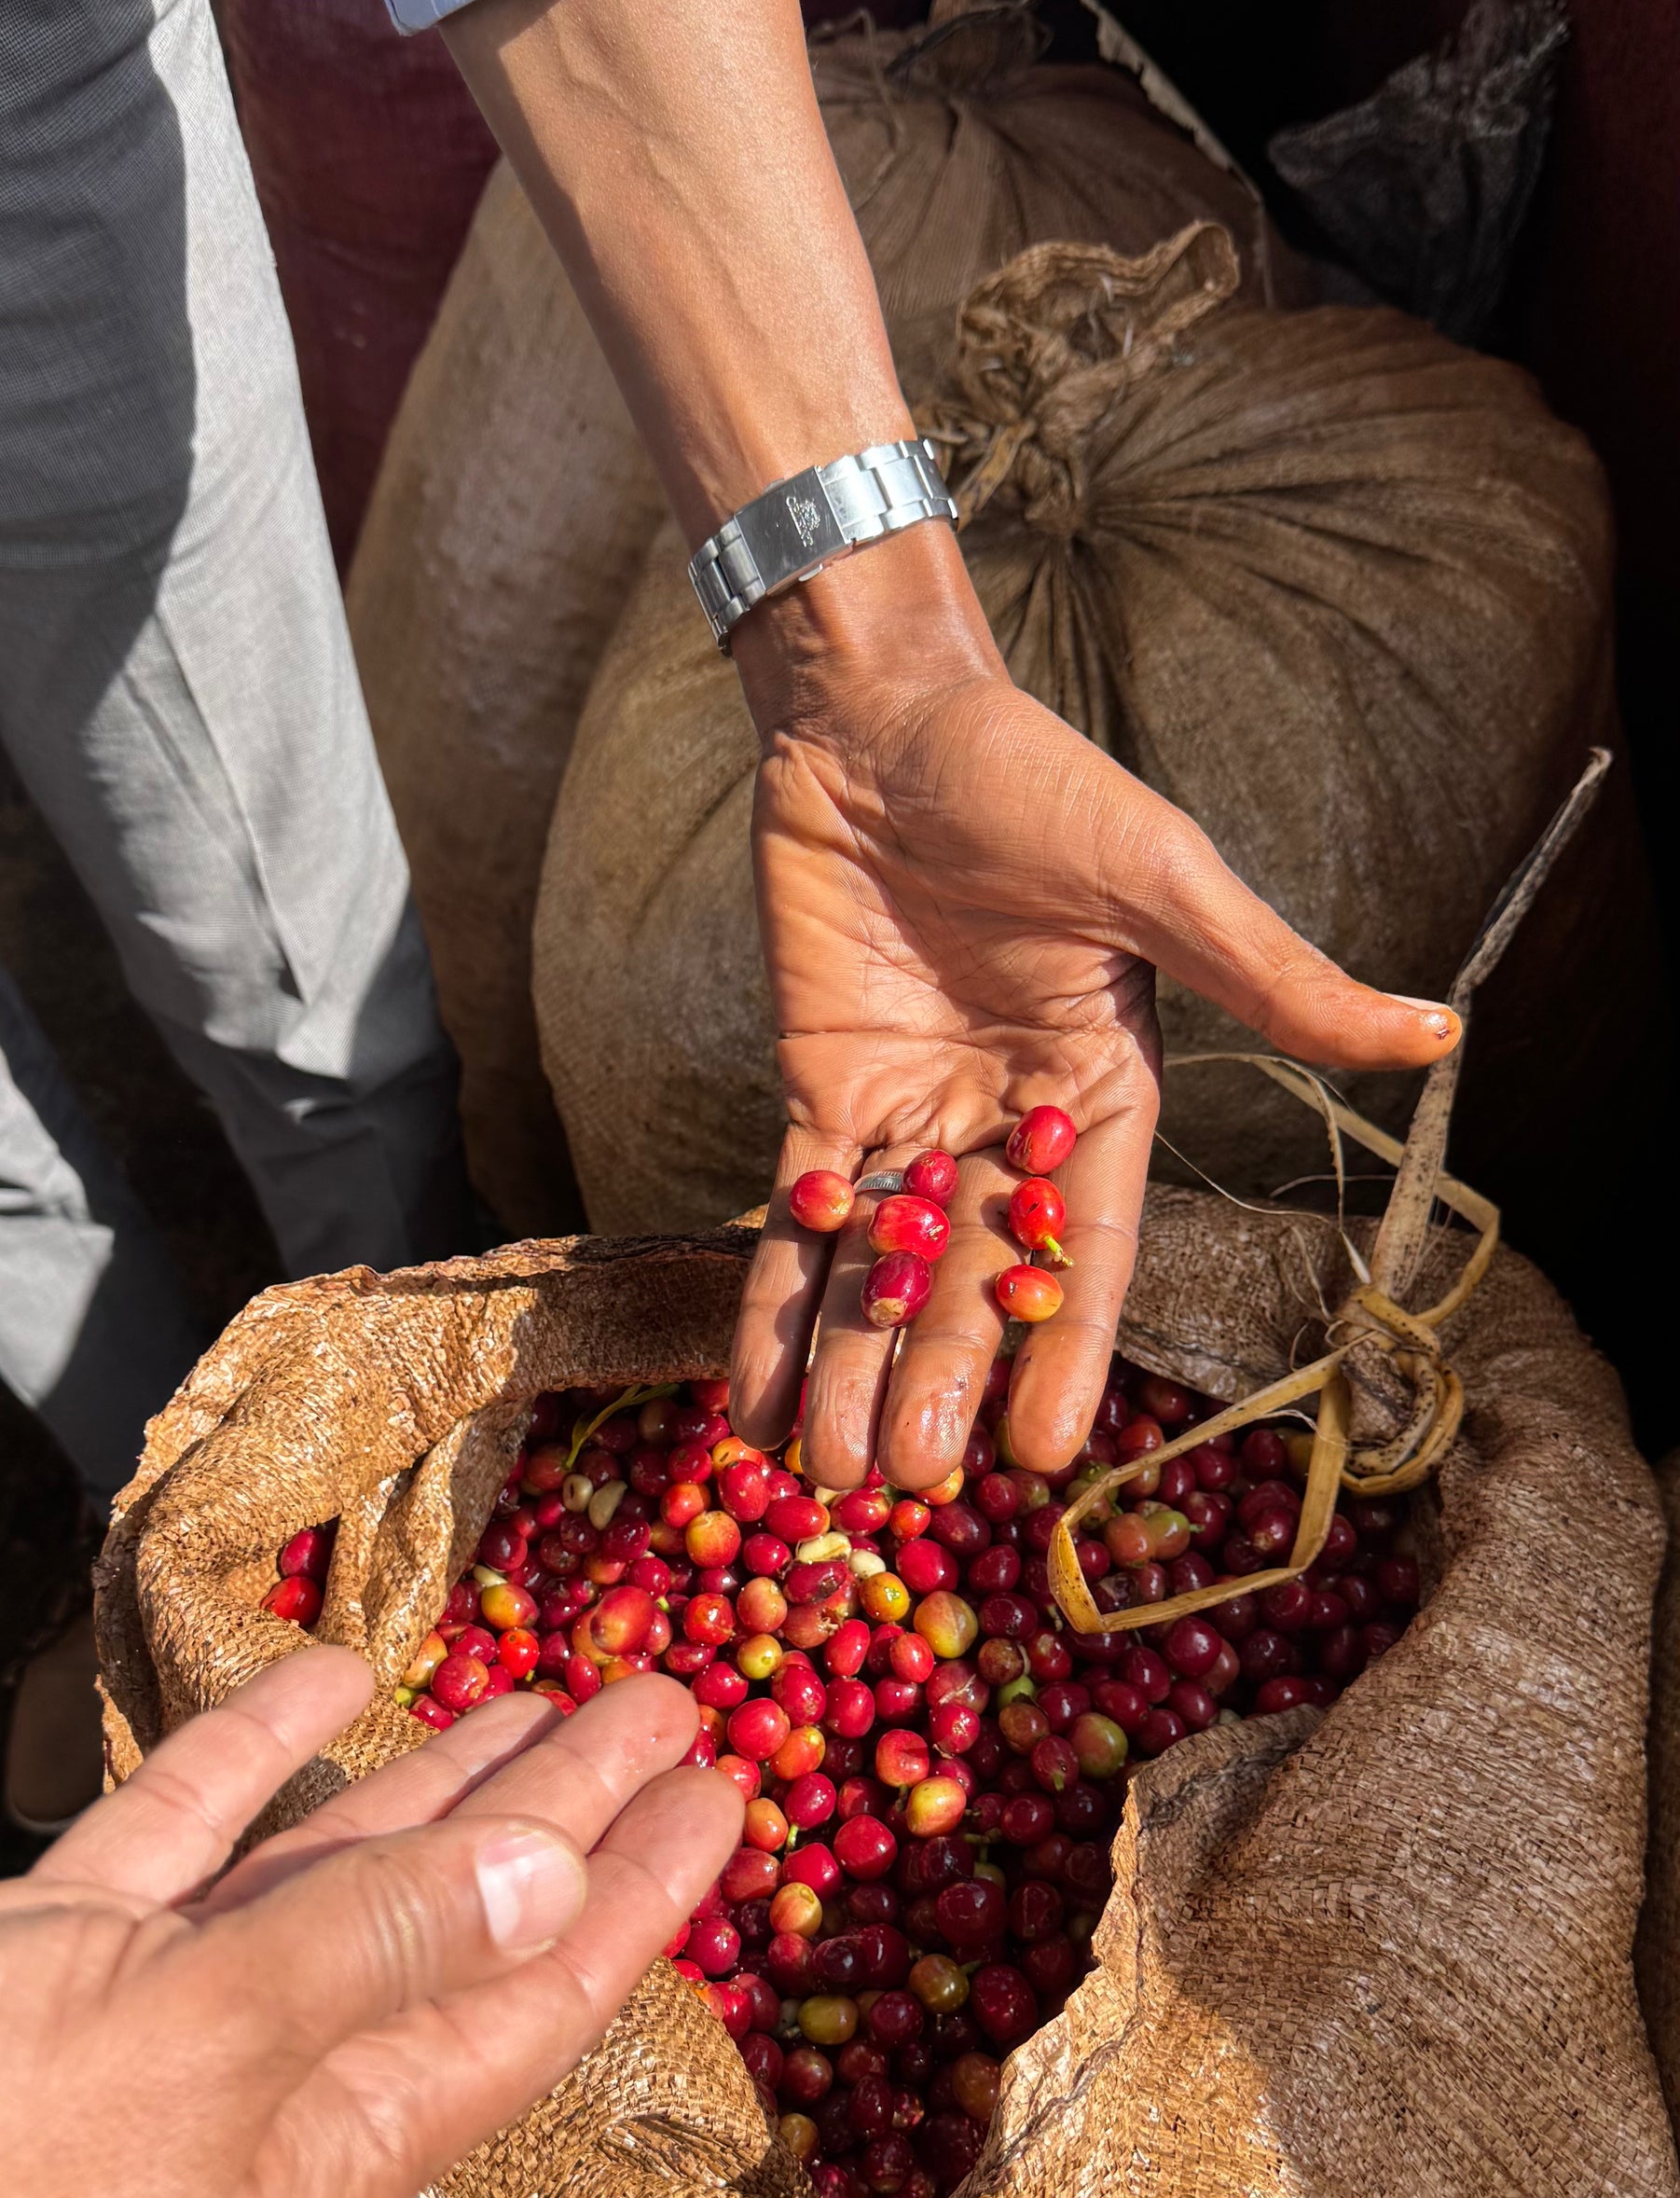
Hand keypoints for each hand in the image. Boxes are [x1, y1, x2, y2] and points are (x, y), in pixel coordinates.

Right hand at [0, 1654, 736, 2197]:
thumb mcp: (175, 2049)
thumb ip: (365, 1953)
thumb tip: (555, 1875)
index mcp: (322, 2141)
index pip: (530, 1996)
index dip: (640, 1892)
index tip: (735, 1790)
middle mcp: (260, 2083)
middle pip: (456, 1922)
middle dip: (568, 1816)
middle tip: (674, 1701)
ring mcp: (150, 2018)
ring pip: (328, 1871)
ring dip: (433, 1780)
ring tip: (541, 1688)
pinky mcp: (50, 1957)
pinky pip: (185, 1837)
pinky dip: (254, 1754)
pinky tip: (323, 1673)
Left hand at [729, 531, 1458, 1491]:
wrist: (884, 715)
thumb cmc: (1037, 780)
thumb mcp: (1163, 878)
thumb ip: (1274, 976)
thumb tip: (1438, 1031)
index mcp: (1103, 1096)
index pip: (1091, 1250)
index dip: (1065, 1351)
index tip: (1041, 1455)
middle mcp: (1011, 1128)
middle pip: (976, 1283)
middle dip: (939, 1382)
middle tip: (907, 1482)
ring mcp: (912, 1120)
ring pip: (882, 1276)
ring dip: (853, 1373)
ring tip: (826, 1475)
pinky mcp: (821, 1100)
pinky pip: (797, 1226)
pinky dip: (776, 1307)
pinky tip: (757, 1397)